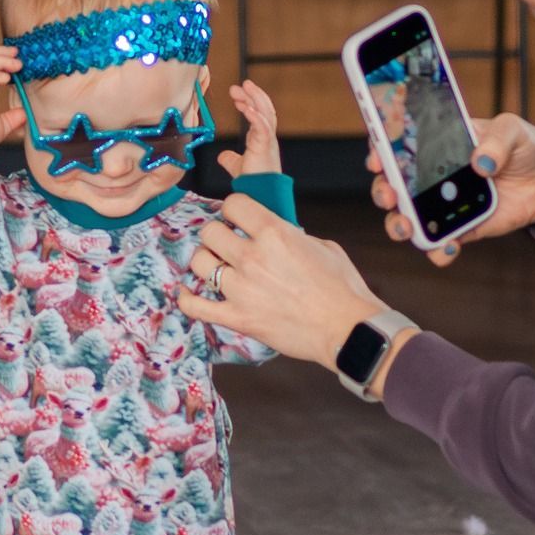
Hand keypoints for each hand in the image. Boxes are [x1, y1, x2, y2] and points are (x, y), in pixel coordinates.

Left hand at [181, 192, 384, 368]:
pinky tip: (187, 292)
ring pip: (199, 263)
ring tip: (216, 266)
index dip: (234, 210)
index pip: (233, 204)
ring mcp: (241, 288)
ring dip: (206, 262)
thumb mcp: (322, 246)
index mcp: (275, 233)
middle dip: (218, 234)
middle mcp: (252, 257)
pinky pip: (195, 305)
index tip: (239, 218)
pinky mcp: (237, 317)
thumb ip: (292, 236)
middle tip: (227, 244)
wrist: (347, 329)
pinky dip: (187, 298)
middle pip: (209, 232)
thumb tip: (277, 234)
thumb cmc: (342, 288)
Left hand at [217, 79, 281, 179]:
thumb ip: (230, 159)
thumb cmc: (252, 182)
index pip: (258, 114)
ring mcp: (268, 141)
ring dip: (255, 99)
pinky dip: (256, 116)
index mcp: (261, 139)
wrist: (257, 194)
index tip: (236, 95)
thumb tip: (222, 156)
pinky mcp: (265, 147)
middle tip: (240, 84)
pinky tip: (247, 107)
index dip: (249, 102)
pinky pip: (263, 127)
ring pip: (265, 113)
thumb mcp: (237, 166)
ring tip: (244, 87)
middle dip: (252, 95)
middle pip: (263, 109)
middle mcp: (267, 137)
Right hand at [369, 112, 534, 268]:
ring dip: (399, 224)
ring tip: (408, 228)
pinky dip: (437, 249)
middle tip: (390, 195)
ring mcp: (442, 205)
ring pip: (406, 218)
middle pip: (391, 186)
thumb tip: (481, 163)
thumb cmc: (524, 146)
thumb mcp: (512, 130)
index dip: (380, 151)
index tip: (378, 159)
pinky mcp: (461, 229)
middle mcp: (430, 176)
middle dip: (382, 192)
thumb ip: (496, 141)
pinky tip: (448, 247)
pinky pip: (439, 242)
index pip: (396, 145)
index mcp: (436, 144)